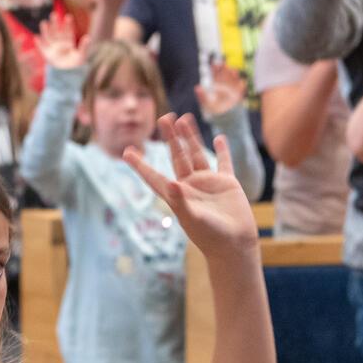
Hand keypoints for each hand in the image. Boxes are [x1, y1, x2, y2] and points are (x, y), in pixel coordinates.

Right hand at [34, 11, 88, 69]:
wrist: (68, 73)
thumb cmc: (76, 63)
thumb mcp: (81, 55)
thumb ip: (84, 46)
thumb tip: (88, 37)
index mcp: (68, 41)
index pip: (68, 31)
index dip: (68, 24)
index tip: (68, 16)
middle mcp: (60, 42)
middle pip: (57, 31)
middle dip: (55, 23)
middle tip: (54, 14)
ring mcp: (53, 47)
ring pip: (49, 36)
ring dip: (46, 30)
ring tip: (44, 22)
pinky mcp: (47, 54)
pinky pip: (42, 47)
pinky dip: (39, 43)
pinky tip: (36, 37)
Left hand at [125, 113, 256, 258]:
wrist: (234, 245)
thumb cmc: (211, 237)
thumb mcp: (193, 218)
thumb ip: (181, 201)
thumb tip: (170, 183)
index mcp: (176, 196)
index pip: (154, 176)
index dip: (141, 165)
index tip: (127, 152)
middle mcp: (190, 186)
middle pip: (177, 157)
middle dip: (170, 138)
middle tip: (163, 118)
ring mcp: (208, 184)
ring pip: (196, 154)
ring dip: (190, 137)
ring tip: (183, 119)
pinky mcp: (226, 184)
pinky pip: (223, 162)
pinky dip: (222, 150)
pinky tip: (218, 137)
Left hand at [195, 62, 247, 118]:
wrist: (223, 119)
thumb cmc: (213, 111)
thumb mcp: (206, 104)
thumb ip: (202, 96)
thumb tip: (197, 87)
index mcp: (217, 86)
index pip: (216, 75)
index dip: (215, 69)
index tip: (214, 64)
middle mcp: (225, 86)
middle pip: (225, 75)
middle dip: (225, 69)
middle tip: (223, 64)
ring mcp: (233, 90)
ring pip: (234, 80)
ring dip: (234, 75)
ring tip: (233, 71)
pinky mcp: (239, 96)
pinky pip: (241, 90)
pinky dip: (242, 86)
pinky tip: (242, 82)